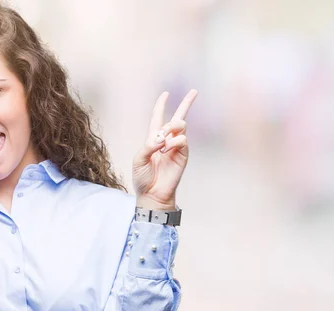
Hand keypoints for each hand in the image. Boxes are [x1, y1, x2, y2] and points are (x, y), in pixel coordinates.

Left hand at [133, 90, 197, 210]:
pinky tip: (167, 150)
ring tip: (164, 143)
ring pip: (180, 126)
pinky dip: (174, 142)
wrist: (152, 194)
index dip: (161, 105)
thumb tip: (162, 137)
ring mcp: (176, 147)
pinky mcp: (183, 155)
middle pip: (178, 118)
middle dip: (187, 104)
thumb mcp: (139, 159)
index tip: (166, 94)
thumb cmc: (143, 178)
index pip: (158, 118)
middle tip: (194, 92)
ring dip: (172, 129)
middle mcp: (166, 140)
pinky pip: (183, 140)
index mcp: (153, 139)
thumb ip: (148, 145)